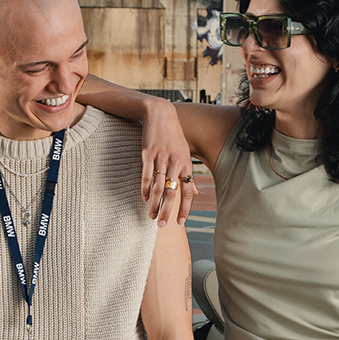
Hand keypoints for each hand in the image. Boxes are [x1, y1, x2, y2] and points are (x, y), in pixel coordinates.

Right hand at [140, 98, 196, 226]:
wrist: (160, 114)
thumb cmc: (173, 136)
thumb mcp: (185, 154)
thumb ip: (188, 174)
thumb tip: (194, 192)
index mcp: (185, 164)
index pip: (187, 191)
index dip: (184, 209)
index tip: (180, 223)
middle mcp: (175, 163)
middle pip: (171, 193)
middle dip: (166, 211)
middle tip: (161, 225)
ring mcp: (161, 159)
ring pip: (157, 187)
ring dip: (154, 204)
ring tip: (151, 216)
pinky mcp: (147, 154)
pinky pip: (146, 176)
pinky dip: (144, 189)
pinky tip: (144, 199)